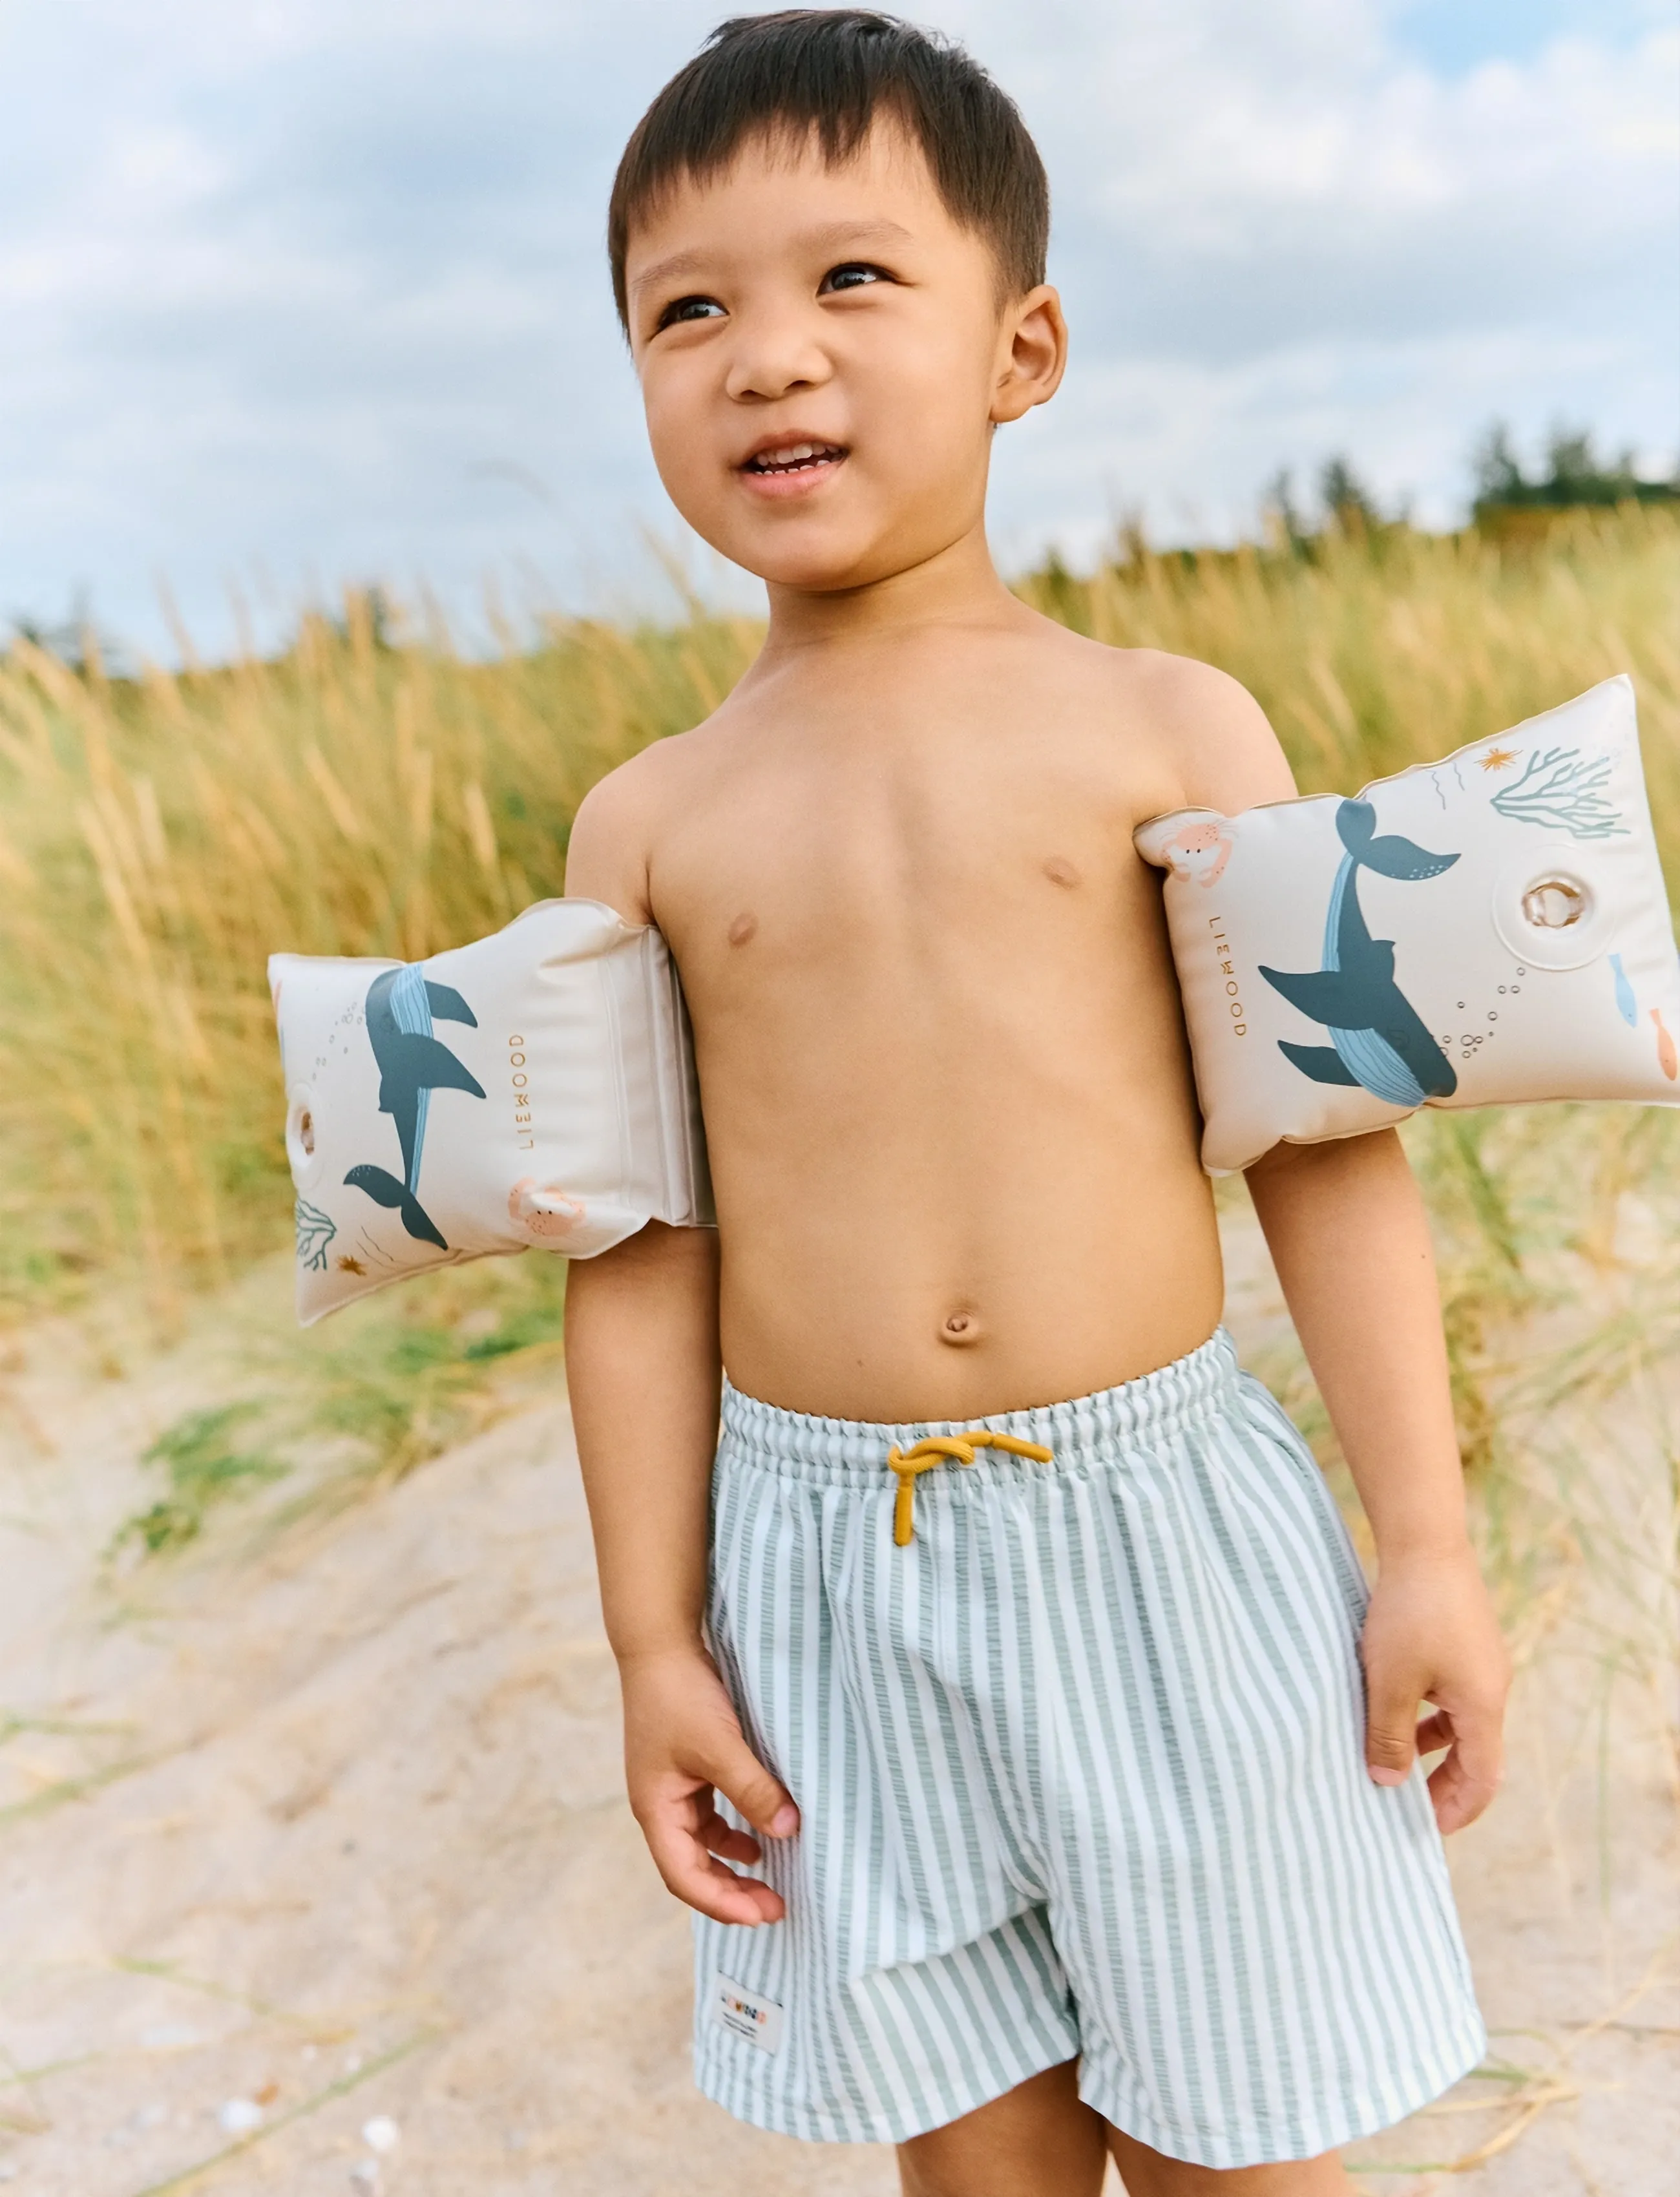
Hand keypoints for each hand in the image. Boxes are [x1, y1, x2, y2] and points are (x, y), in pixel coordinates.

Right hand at [620, 1645, 798, 1924]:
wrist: (660, 1644)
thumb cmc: (680, 1695)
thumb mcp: (719, 1745)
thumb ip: (753, 1789)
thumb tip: (789, 1830)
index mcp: (655, 1809)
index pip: (685, 1877)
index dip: (723, 1903)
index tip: (765, 1914)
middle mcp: (659, 1805)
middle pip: (692, 1868)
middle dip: (732, 1892)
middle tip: (776, 1907)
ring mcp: (671, 1787)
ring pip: (702, 1844)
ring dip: (734, 1864)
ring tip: (773, 1878)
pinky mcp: (686, 1768)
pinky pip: (710, 1816)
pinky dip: (734, 1831)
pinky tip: (760, 1833)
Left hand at [1359, 1546, 1509, 1833]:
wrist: (1425, 1544)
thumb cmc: (1408, 1614)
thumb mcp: (1390, 1682)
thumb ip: (1389, 1735)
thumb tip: (1388, 1784)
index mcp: (1483, 1706)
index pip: (1483, 1778)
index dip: (1458, 1809)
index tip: (1429, 1830)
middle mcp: (1492, 1688)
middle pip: (1476, 1754)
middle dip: (1444, 1784)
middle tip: (1408, 1806)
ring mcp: (1480, 1664)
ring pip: (1461, 1723)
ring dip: (1432, 1747)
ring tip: (1394, 1762)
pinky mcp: (1465, 1642)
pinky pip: (1452, 1694)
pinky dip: (1429, 1714)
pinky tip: (1396, 1710)